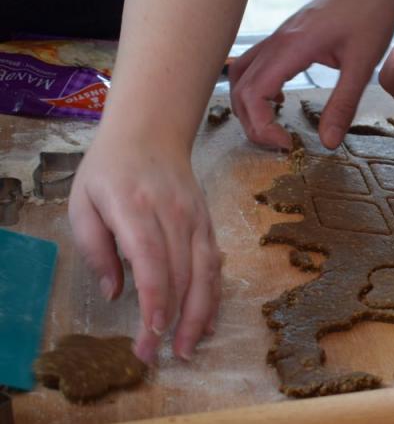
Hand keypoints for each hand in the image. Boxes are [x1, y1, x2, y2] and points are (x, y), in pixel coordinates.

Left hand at [68, 130, 221, 363]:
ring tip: (187, 348)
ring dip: (198, 314)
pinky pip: (215, 265)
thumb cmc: (109, 170)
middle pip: (182, 273)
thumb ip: (95, 248)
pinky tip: (205, 322)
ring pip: (205, 273)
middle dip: (172, 320)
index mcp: (135, 207)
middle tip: (157, 354)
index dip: (155, 299)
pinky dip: (213, 296)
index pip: (152, 259)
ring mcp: (196, 219)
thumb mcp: (83, 202)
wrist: (151, 134)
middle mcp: (173, 214)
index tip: (151, 332)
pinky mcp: (207, 224)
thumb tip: (114, 292)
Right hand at [230, 0, 393, 148]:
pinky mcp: (285, 35)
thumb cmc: (371, 12)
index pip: (254, 94)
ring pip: (241, 75)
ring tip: (273, 126)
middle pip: (240, 89)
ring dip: (248, 105)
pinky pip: (255, 63)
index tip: (288, 143)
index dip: (262, 126)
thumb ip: (344, 104)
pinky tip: (279, 99)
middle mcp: (277, 41)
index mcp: (292, 47)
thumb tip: (328, 142)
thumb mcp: (364, 64)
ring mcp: (278, 36)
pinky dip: (255, 87)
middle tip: (280, 143)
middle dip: (252, 123)